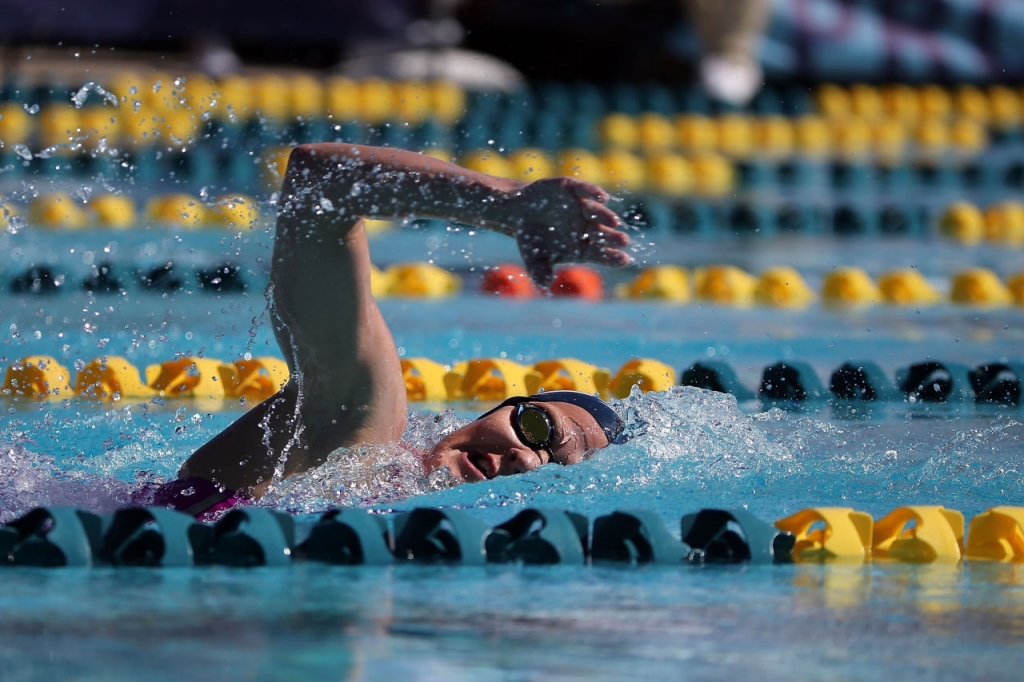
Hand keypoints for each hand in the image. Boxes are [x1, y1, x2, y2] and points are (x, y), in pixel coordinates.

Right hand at [506, 177, 631, 287]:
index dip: (612, 257)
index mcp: (582, 246)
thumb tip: (545, 285)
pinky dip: (593, 192)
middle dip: (613, 237)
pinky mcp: (574, 189)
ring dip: (605, 216)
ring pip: (597, 212)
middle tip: (624, 241)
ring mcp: (581, 207)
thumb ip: (539, 270)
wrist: (520, 210)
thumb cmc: (531, 238)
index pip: (600, 253)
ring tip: (614, 222)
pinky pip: (586, 190)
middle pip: (603, 233)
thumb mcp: (533, 257)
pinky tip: (602, 197)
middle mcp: (586, 227)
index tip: (624, 260)